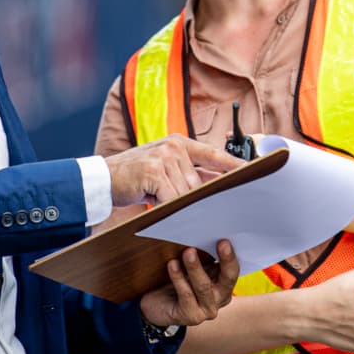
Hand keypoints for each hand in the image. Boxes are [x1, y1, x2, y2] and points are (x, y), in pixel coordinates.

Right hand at [107, 135, 244, 206]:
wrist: (102, 178)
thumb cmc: (135, 176)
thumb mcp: (163, 168)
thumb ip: (187, 173)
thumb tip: (216, 186)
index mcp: (179, 143)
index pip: (212, 153)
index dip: (232, 163)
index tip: (250, 171)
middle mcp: (173, 146)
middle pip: (199, 181)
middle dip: (198, 198)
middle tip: (200, 210)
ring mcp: (163, 157)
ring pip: (186, 192)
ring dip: (178, 205)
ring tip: (166, 205)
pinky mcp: (153, 171)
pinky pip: (171, 197)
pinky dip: (166, 206)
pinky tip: (157, 206)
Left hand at [139, 239, 239, 327]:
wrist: (154, 304)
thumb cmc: (176, 279)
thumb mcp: (192, 265)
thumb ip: (201, 255)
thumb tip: (202, 233)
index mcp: (225, 283)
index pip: (233, 270)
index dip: (231, 256)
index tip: (225, 241)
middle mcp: (220, 298)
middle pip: (227, 279)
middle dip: (225, 260)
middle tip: (220, 243)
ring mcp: (207, 310)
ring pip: (204, 287)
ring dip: (196, 268)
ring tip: (188, 252)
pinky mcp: (191, 317)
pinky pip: (186, 295)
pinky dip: (179, 278)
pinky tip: (172, 264)